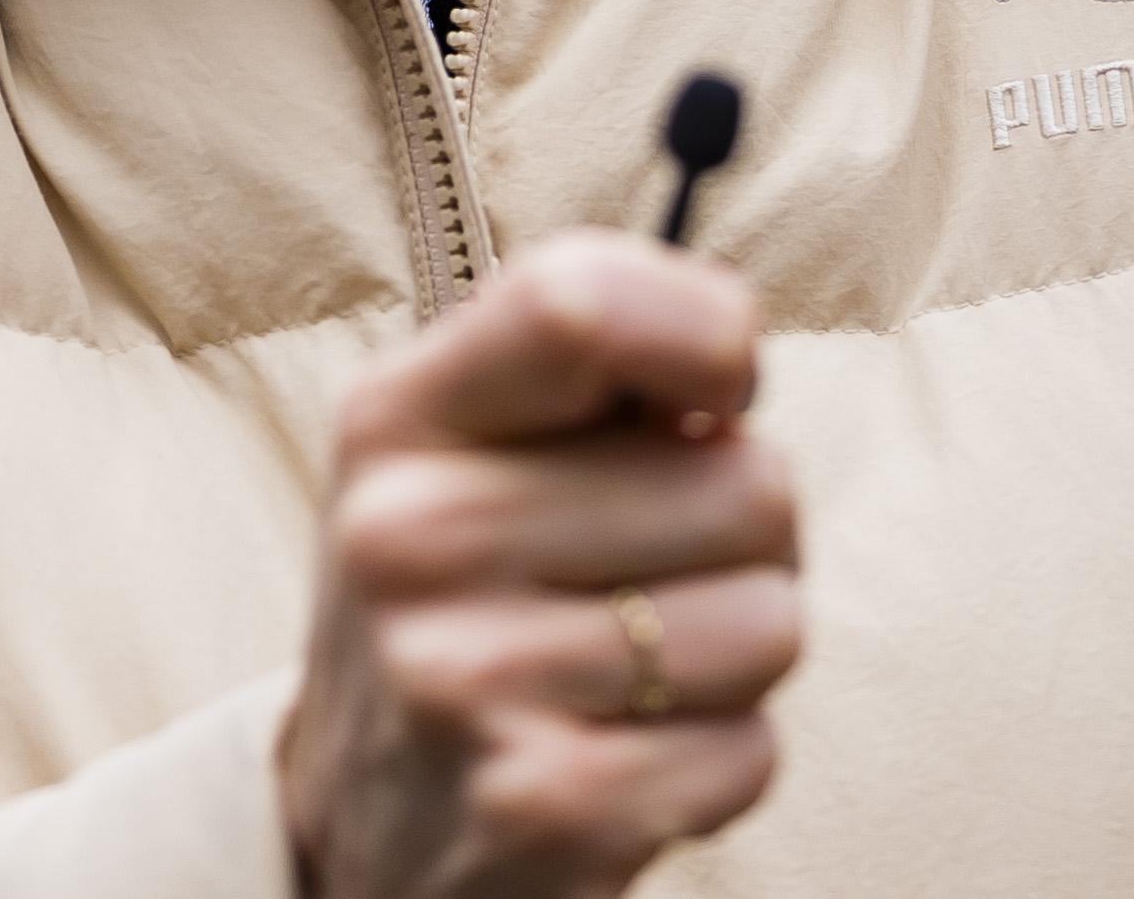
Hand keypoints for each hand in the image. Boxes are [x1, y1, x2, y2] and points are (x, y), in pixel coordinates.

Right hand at [279, 234, 796, 898]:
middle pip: (745, 481)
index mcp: (396, 419)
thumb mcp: (466, 455)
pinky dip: (720, 761)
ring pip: (770, 622)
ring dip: (737, 655)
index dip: (709, 337)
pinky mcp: (542, 808)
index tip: (715, 399)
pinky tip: (626, 759)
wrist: (363, 829)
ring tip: (634, 670)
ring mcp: (467, 678)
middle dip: (746, 536)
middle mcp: (410, 537)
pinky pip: (751, 751)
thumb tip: (727, 363)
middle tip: (650, 575)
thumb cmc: (466, 600)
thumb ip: (588, 373)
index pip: (582, 305)